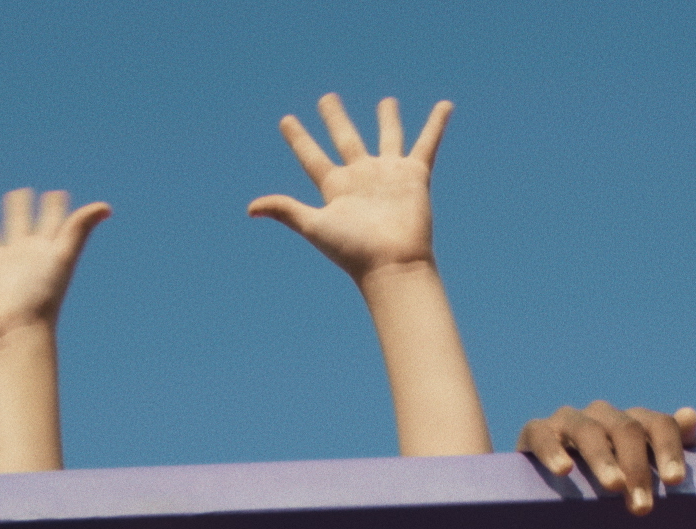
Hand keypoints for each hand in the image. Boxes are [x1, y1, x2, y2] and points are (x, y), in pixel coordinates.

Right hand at [0, 188, 114, 350]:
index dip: (54, 208)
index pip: (50, 222)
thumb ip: (79, 228)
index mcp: (41, 250)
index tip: (57, 195)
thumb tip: (107, 206)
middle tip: (20, 194)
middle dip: (19, 208)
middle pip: (18, 224)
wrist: (16, 333)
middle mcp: (17, 255)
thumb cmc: (42, 299)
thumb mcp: (62, 257)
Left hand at [245, 94, 450, 280]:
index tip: (286, 120)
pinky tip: (445, 105)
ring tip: (387, 100)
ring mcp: (389, 174)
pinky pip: (427, 142)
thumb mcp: (315, 226)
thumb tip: (250, 208)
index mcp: (336, 187)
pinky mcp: (415, 175)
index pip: (311, 156)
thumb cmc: (353, 250)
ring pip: (388, 136)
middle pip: (345, 139)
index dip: (298, 138)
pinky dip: (437, 124)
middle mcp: (361, 177)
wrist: (392, 263)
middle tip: (327, 98)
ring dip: (388, 118)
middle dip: (335, 118)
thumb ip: (286, 210)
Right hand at [523, 402, 695, 515]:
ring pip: (589, 431)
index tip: (675, 482)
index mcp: (633, 425)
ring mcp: (567, 422)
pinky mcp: (534, 433)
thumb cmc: (607, 499)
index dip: (669, 449)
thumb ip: (668, 453)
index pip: (659, 424)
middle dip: (637, 467)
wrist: (553, 515)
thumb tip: (692, 417)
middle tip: (642, 508)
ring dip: (604, 459)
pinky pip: (541, 434)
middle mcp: (602, 416)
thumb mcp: (640, 480)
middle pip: (627, 429)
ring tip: (614, 487)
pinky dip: (553, 450)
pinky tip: (564, 470)